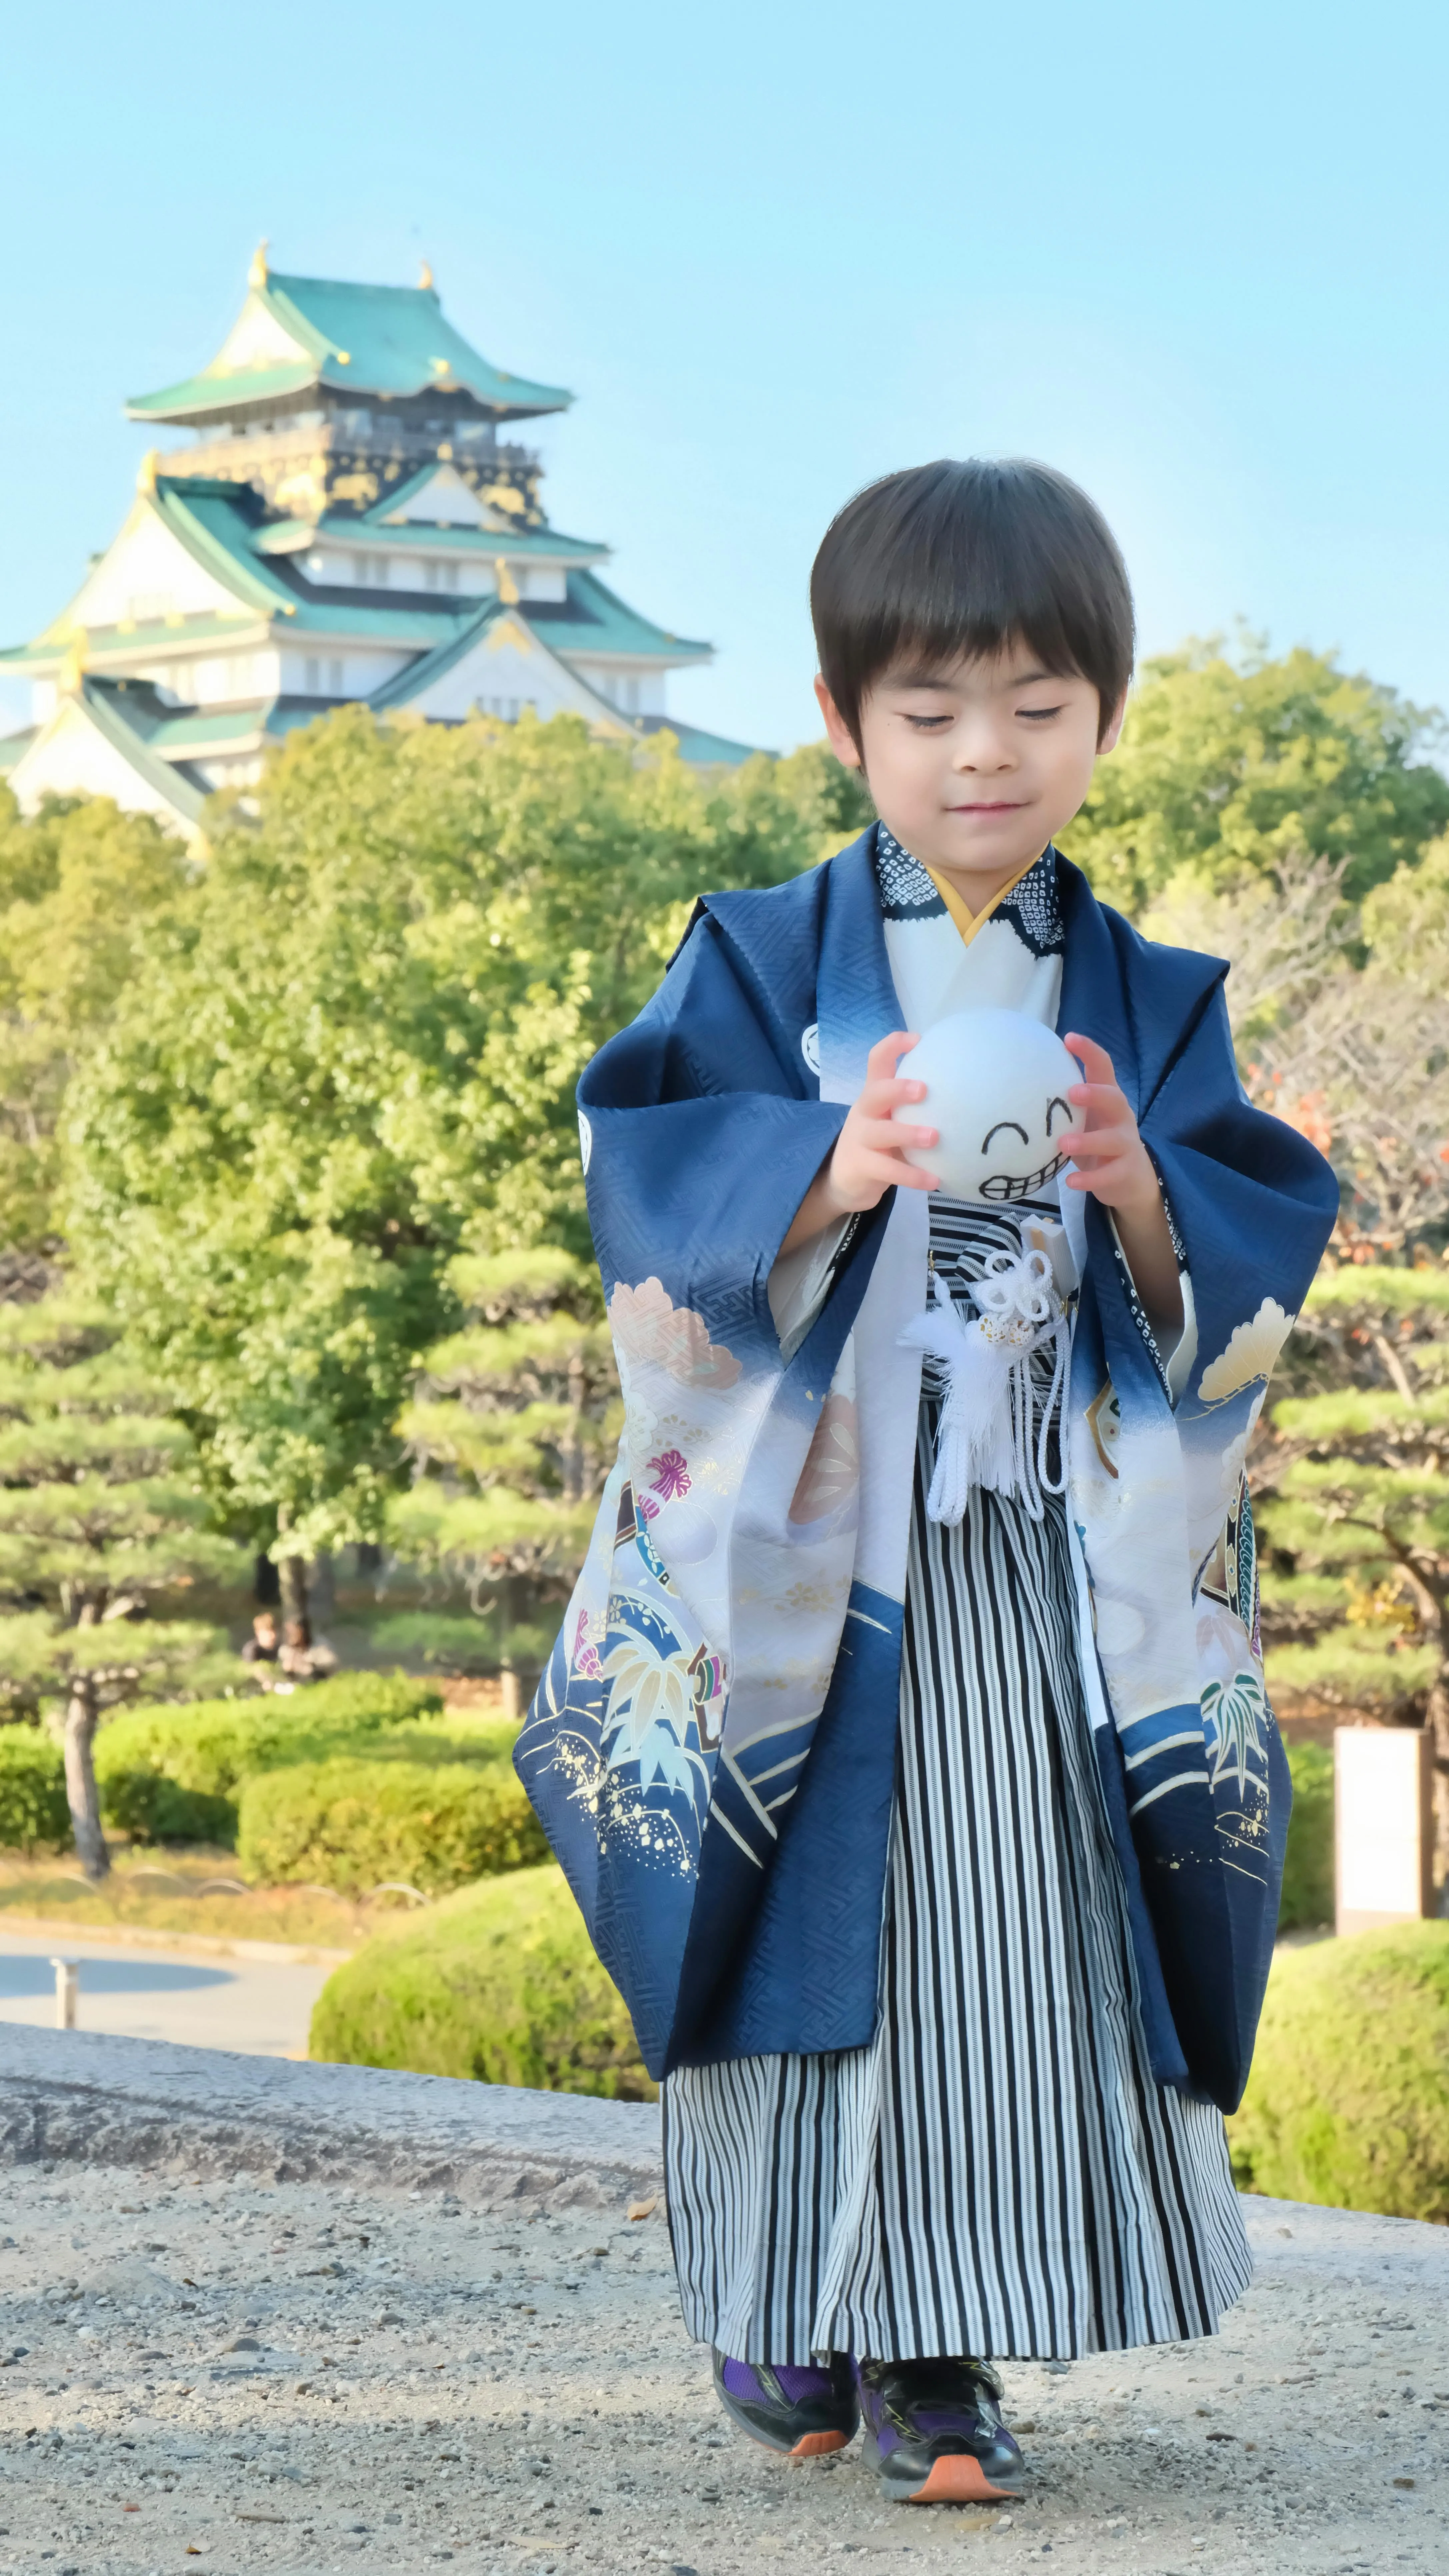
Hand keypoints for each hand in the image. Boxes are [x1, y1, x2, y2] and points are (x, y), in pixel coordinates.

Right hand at [780, 1031, 935, 1255]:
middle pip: (874, 1093)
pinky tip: (934, 1180)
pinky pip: (888, 1170)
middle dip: (897, 1088)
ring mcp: (859, 1139)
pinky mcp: (861, 1167)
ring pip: (881, 1132)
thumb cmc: (880, 1144)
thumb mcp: (892, 1119)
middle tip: (923, 1090)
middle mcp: (864, 1112)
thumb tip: (969, 1093)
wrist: (843, 1180)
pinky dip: (912, 1175)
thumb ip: (917, 1107)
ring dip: (907, 1133)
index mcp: (874, 1095)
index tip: (918, 1038)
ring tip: (934, 1138)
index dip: (892, 1046)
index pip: (876, 1061)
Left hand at [1059, 1032, 1159, 1214]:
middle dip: (1095, 1093)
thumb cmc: (1095, 1140)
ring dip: (1089, 1140)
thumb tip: (1016, 1085)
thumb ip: (1062, 1103)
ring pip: (1113, 1139)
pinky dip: (1091, 1179)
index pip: (1103, 1067)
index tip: (1069, 1038)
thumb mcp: (1081, 1118)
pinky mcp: (1125, 1170)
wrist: (1129, 1179)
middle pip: (1115, 1098)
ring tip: (1063, 1144)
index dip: (1089, 1051)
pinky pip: (1110, 1174)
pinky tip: (1072, 1182)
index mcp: (1107, 1097)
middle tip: (1072, 1093)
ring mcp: (1126, 1143)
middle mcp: (1120, 1116)